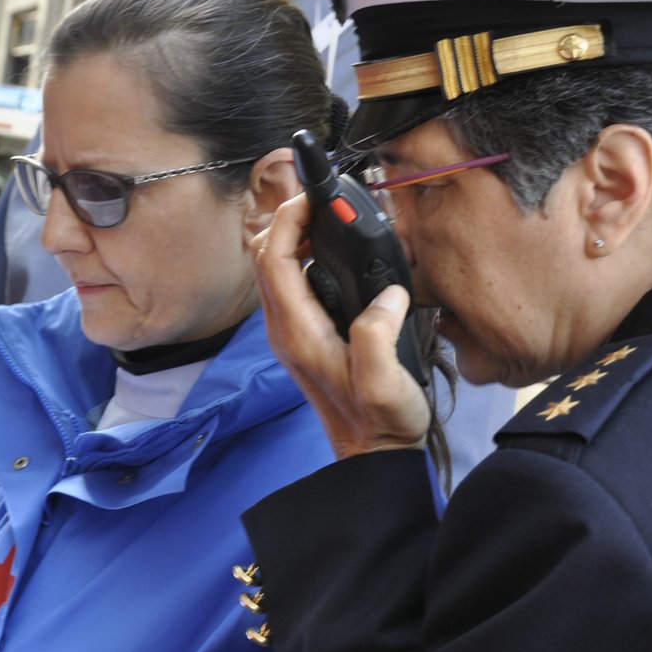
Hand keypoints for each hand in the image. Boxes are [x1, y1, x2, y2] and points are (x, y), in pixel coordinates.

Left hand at [253, 193, 433, 458]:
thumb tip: (386, 294)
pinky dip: (307, 256)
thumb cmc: (380, 423)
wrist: (373, 455)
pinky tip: (337, 252)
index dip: (289, 220)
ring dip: (295, 236)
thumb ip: (378, 336)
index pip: (274, 260)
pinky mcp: (306, 335)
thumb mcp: (384, 383)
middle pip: (266, 257)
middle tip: (322, 202)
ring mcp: (293, 332)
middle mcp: (286, 329)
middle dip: (287, 220)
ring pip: (276, 268)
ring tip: (329, 218)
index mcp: (298, 333)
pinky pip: (293, 283)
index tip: (314, 196)